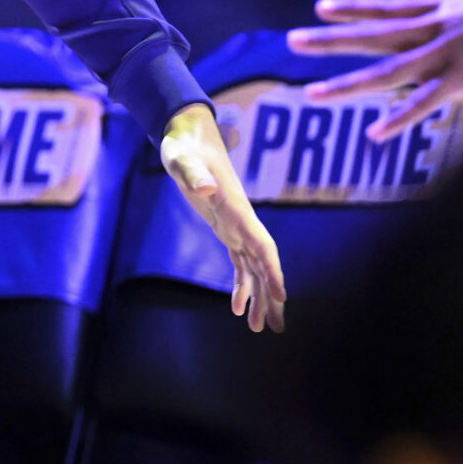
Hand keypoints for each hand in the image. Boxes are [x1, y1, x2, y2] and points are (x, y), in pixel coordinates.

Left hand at [160, 103, 286, 333]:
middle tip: (275, 328)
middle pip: (264, 263)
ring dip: (259, 296)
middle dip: (271, 295)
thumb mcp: (180, 158)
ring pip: (255, 267)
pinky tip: (239, 307)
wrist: (188, 135)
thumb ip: (191, 172)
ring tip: (260, 328)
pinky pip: (240, 262)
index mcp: (236, 208)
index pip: (262, 244)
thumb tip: (204, 187)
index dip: (273, 270)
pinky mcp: (226, 227)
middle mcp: (242, 220)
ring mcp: (236, 224)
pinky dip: (242, 284)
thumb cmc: (183, 146)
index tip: (282, 296)